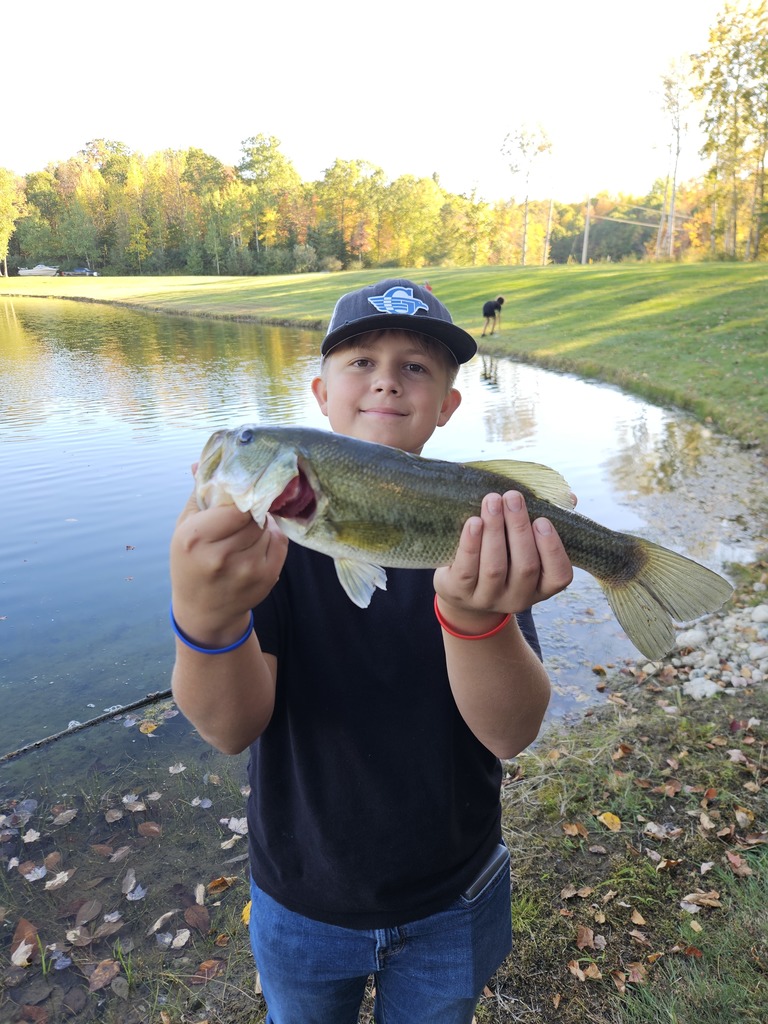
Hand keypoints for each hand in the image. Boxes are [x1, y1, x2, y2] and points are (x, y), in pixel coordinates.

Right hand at [170, 480, 287, 646]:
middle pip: (252, 515)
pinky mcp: (266, 578)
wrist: (204, 611)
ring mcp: (247, 569)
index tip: (238, 497)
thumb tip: (201, 460)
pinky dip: (271, 537)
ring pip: (267, 527)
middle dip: (250, 511)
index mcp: (195, 539)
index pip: (233, 504)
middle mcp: (220, 556)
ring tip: (245, 532)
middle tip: (242, 513)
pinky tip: (256, 543)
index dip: (239, 498)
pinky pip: (280, 542)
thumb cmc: (190, 563)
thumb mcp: (184, 528)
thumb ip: (198, 494)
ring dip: (261, 524)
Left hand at [433, 490, 572, 630]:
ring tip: (492, 501)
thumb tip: (569, 497)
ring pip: (495, 568)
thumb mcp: (524, 546)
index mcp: (541, 587)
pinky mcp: (461, 593)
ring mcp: (488, 599)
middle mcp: (518, 598)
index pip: (559, 575)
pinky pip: (467, 570)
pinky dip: (470, 544)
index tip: (542, 520)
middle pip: (525, 566)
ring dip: (494, 530)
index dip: (552, 548)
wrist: (463, 590)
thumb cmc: (503, 558)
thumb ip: (545, 523)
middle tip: (512, 497)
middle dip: (519, 528)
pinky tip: (473, 522)